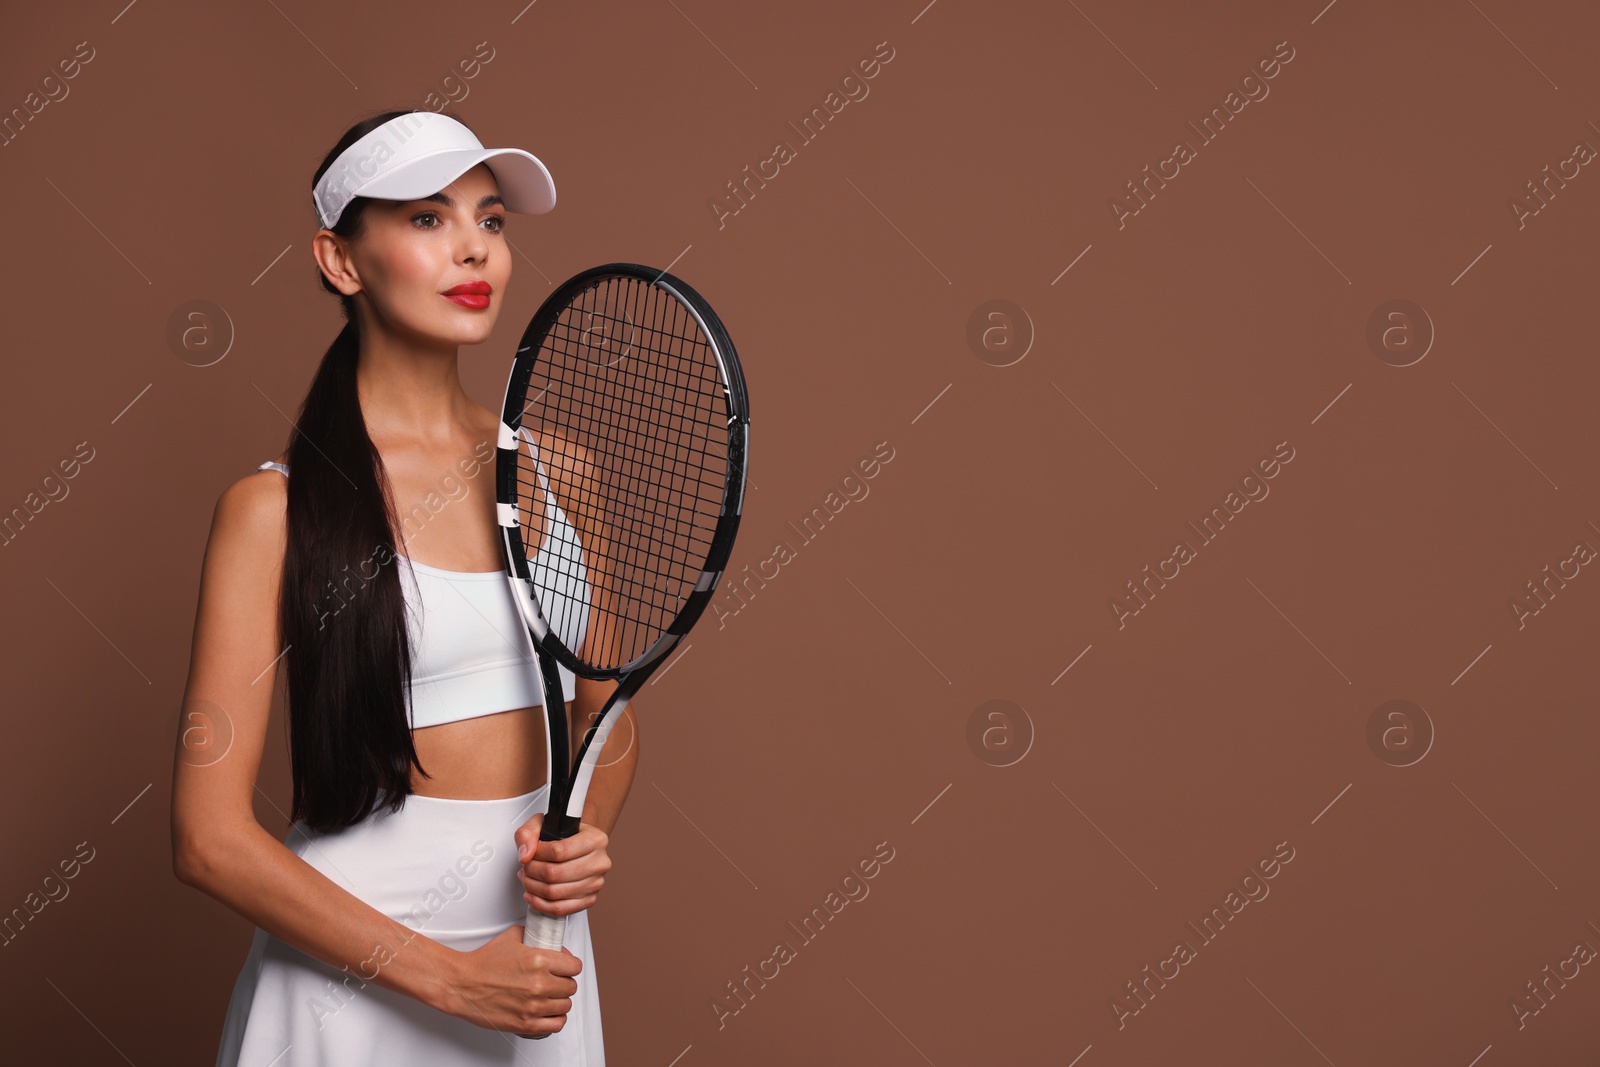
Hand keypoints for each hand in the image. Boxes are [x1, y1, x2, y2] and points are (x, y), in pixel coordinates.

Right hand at [440, 926, 581, 1035]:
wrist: (462, 984)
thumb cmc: (483, 963)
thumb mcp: (513, 937)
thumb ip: (536, 938)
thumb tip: (554, 945)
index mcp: (539, 960)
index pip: (575, 966)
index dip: (570, 966)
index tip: (564, 967)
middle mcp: (539, 984)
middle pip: (571, 987)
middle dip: (563, 982)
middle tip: (553, 981)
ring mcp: (533, 1006)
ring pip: (566, 1006)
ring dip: (559, 1000)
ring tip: (549, 996)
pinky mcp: (525, 1023)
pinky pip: (556, 1024)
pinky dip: (555, 1019)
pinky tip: (548, 1012)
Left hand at [514, 813, 611, 916]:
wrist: (579, 845)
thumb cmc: (564, 835)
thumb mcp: (543, 823)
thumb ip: (528, 833)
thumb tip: (525, 855)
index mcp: (595, 840)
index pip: (559, 851)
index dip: (537, 854)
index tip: (531, 852)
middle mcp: (599, 862)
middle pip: (555, 874)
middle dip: (531, 872)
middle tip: (525, 867)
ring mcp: (596, 883)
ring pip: (554, 893)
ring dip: (532, 887)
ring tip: (528, 878)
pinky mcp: (589, 899)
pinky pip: (560, 909)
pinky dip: (540, 904)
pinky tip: (533, 895)